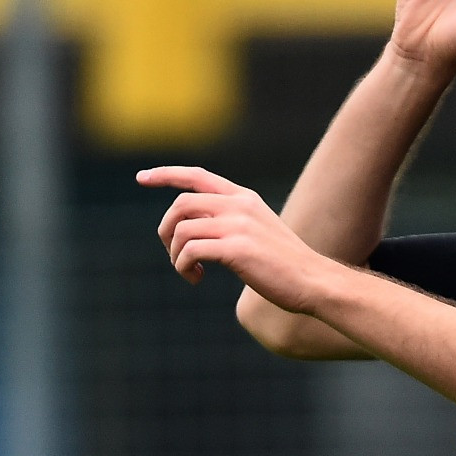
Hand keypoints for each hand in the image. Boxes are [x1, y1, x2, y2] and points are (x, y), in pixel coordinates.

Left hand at [137, 166, 338, 314]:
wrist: (313, 281)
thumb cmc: (285, 264)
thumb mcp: (259, 231)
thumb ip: (231, 222)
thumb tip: (193, 230)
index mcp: (244, 198)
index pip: (198, 176)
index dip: (166, 174)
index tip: (141, 178)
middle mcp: (240, 206)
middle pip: (181, 204)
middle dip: (166, 230)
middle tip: (173, 254)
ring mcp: (238, 226)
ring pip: (182, 230)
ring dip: (175, 255)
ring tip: (189, 272)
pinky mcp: (236, 249)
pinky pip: (190, 252)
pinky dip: (184, 268)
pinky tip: (197, 279)